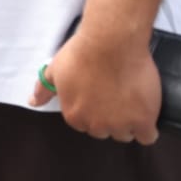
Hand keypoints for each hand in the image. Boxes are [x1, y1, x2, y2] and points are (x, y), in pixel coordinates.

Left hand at [29, 26, 160, 143]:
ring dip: (128, 123)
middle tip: (115, 98)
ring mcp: (120, 124)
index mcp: (74, 116)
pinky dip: (148, 129)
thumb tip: (32, 102)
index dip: (93, 112)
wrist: (111, 43)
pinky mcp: (143, 120)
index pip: (84, 125)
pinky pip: (147, 137)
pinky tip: (147, 117)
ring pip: (125, 134)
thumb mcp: (55, 69)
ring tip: (131, 104)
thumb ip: (43, 89)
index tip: (99, 99)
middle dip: (109, 118)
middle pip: (105, 131)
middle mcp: (96, 125)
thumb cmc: (82, 54)